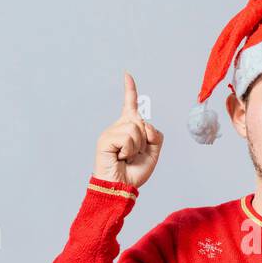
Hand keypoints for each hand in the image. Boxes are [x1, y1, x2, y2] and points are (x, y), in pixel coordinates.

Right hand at [93, 72, 162, 188]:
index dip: (130, 90)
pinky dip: (129, 150)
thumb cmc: (134, 171)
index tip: (127, 75)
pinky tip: (121, 157)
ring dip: (137, 147)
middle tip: (135, 154)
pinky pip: (127, 138)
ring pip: (135, 129)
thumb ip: (156, 136)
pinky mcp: (105, 139)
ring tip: (127, 156)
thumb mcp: (154, 153)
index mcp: (129, 128)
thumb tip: (145, 124)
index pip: (130, 105)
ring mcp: (111, 132)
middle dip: (146, 139)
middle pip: (141, 121)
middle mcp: (119, 127)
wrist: (121, 187)